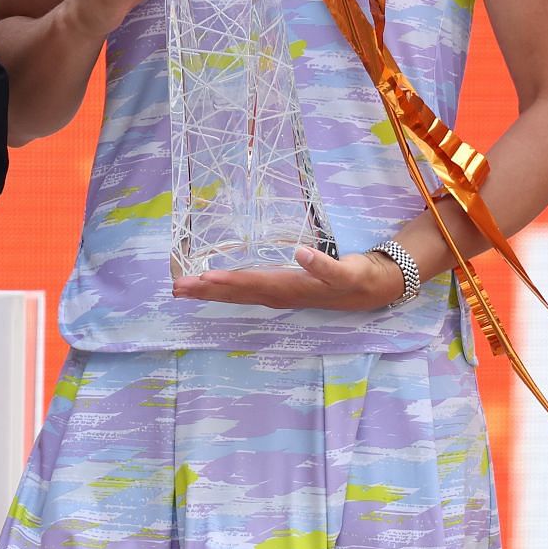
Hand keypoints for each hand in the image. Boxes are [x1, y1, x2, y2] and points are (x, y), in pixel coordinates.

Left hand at [171, 247, 406, 311]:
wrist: (371, 288)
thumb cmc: (357, 277)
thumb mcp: (347, 272)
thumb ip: (325, 266)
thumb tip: (300, 253)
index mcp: (289, 288)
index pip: (251, 284)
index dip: (226, 282)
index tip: (201, 278)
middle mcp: (278, 294)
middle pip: (236, 293)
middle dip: (205, 291)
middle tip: (176, 288)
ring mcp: (278, 294)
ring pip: (237, 294)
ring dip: (209, 292)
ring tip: (182, 290)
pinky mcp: (279, 290)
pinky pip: (245, 290)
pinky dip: (225, 289)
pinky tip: (208, 286)